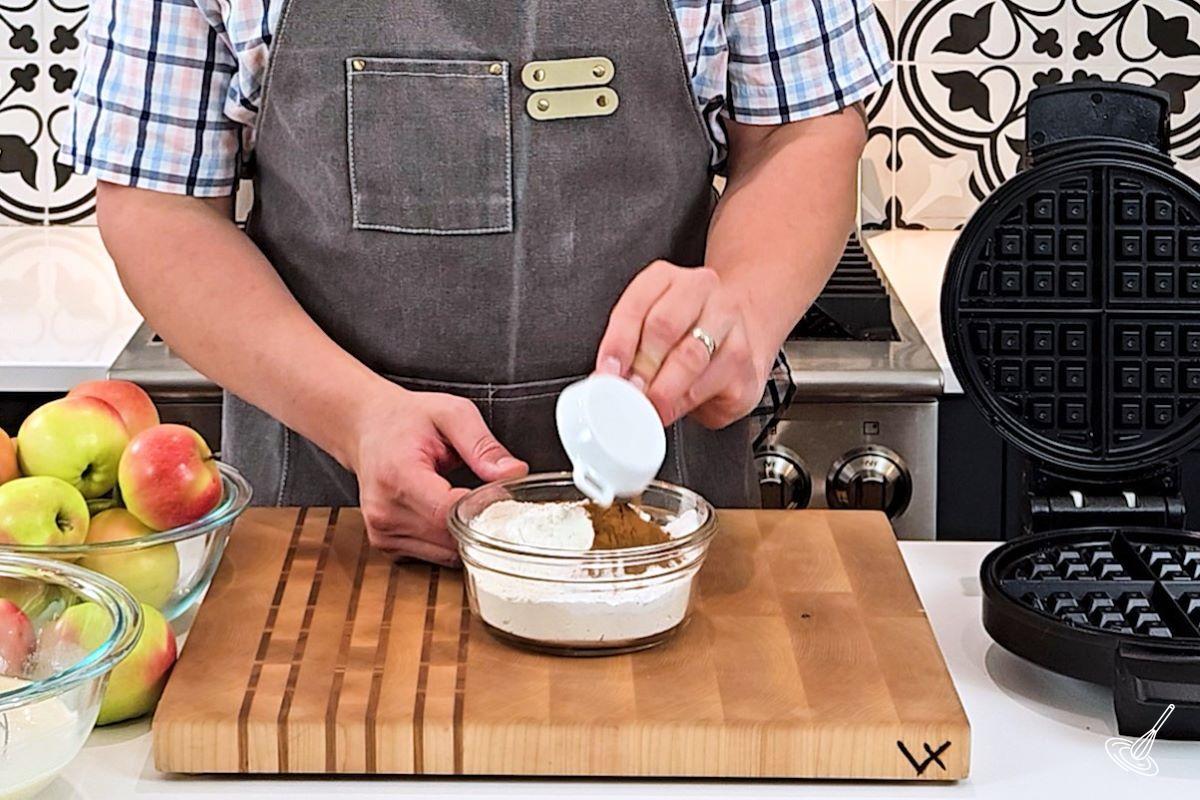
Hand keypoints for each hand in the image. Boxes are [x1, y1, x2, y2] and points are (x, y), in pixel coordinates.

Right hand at [347, 383, 527, 563]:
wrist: (366, 428)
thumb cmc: (406, 420)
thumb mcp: (451, 415)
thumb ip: (482, 445)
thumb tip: (514, 473)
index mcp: (398, 476)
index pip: (448, 513)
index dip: (482, 510)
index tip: (501, 496)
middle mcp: (385, 511)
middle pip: (450, 538)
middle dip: (478, 522)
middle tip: (488, 495)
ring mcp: (383, 532)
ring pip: (445, 554)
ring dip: (464, 535)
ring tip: (464, 501)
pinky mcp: (386, 544)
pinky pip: (433, 555)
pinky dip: (449, 540)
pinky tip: (448, 514)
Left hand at [595, 260, 769, 428]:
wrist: (739, 336)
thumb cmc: (684, 334)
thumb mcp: (649, 329)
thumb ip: (629, 349)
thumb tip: (609, 380)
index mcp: (668, 278)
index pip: (636, 304)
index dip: (618, 343)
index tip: (608, 372)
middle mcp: (702, 290)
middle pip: (664, 326)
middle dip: (641, 367)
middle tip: (629, 392)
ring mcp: (730, 322)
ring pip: (691, 357)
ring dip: (663, 389)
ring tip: (648, 406)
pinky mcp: (747, 360)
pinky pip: (713, 384)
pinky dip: (687, 402)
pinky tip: (676, 408)